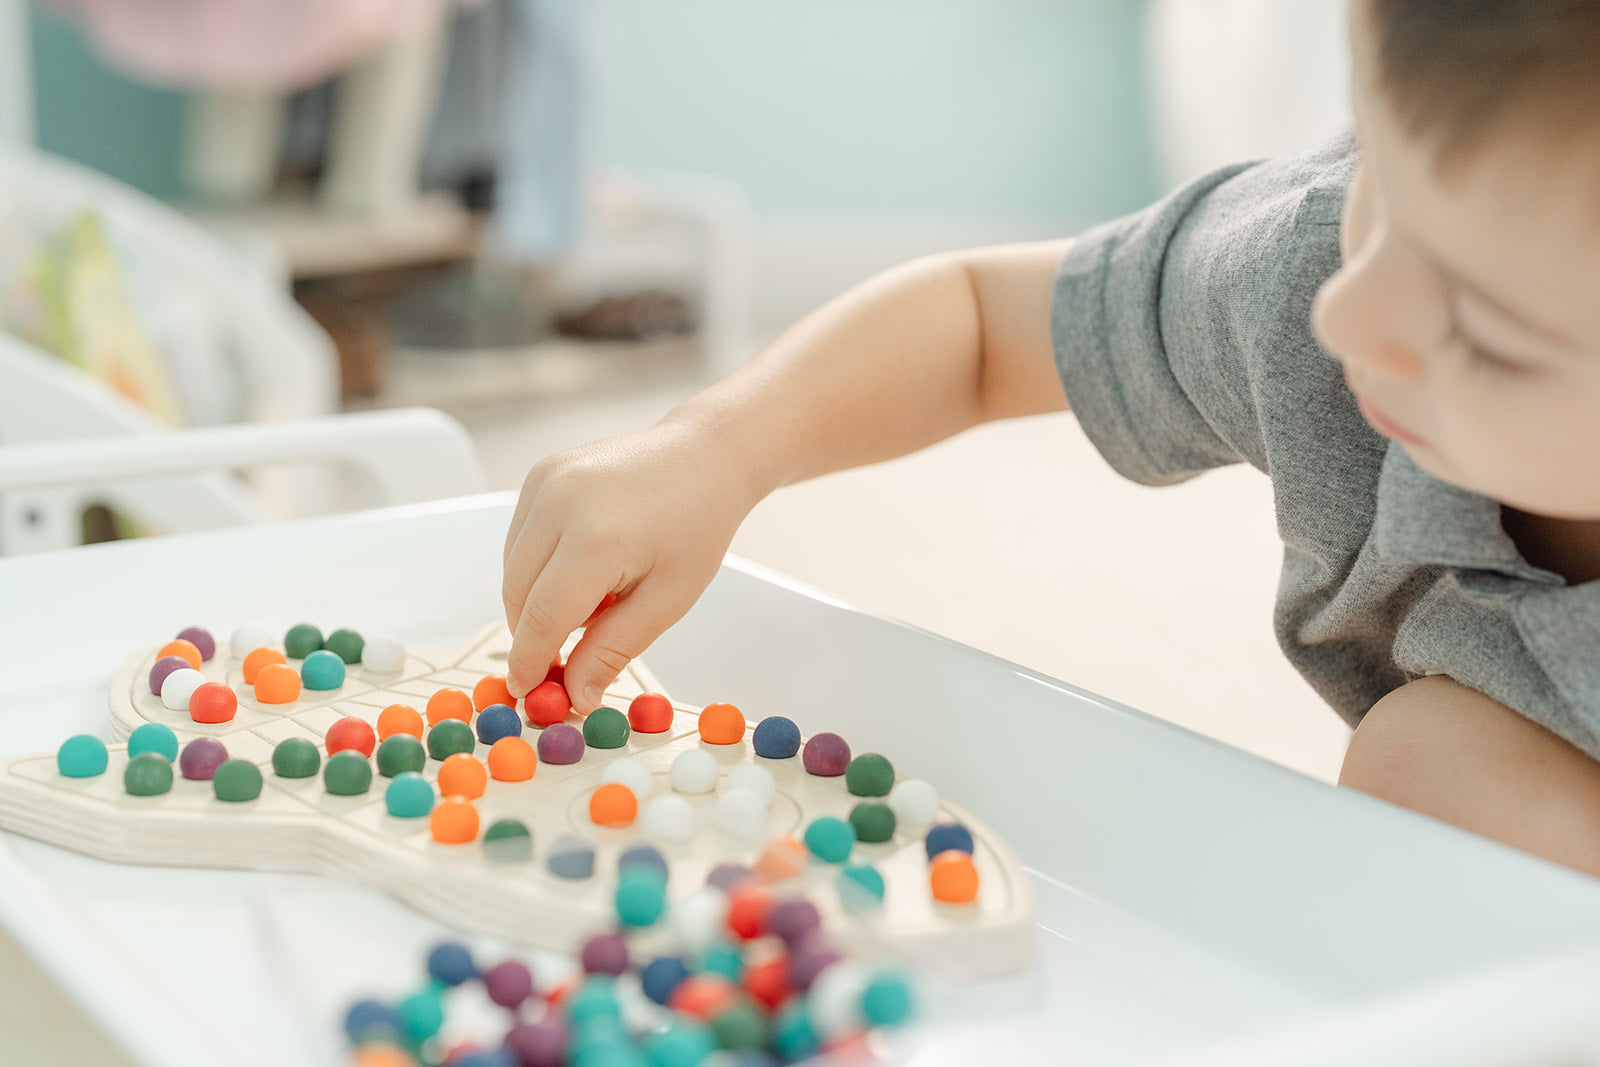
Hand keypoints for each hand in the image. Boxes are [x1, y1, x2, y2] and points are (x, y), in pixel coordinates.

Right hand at [501, 419, 757, 709]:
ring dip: (538, 599)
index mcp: (596, 538)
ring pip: (514, 568)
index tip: (527, 690)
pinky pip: (520, 539)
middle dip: (534, 633)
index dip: (530, 661)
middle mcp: (560, 503)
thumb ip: (613, 650)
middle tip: (566, 659)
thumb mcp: (666, 599)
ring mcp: (545, 482)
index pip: (542, 617)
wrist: (704, 456)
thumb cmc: (696, 524)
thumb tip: (576, 695)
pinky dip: (540, 566)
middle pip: (518, 594)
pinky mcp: (540, 474)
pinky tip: (586, 565)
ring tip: (599, 596)